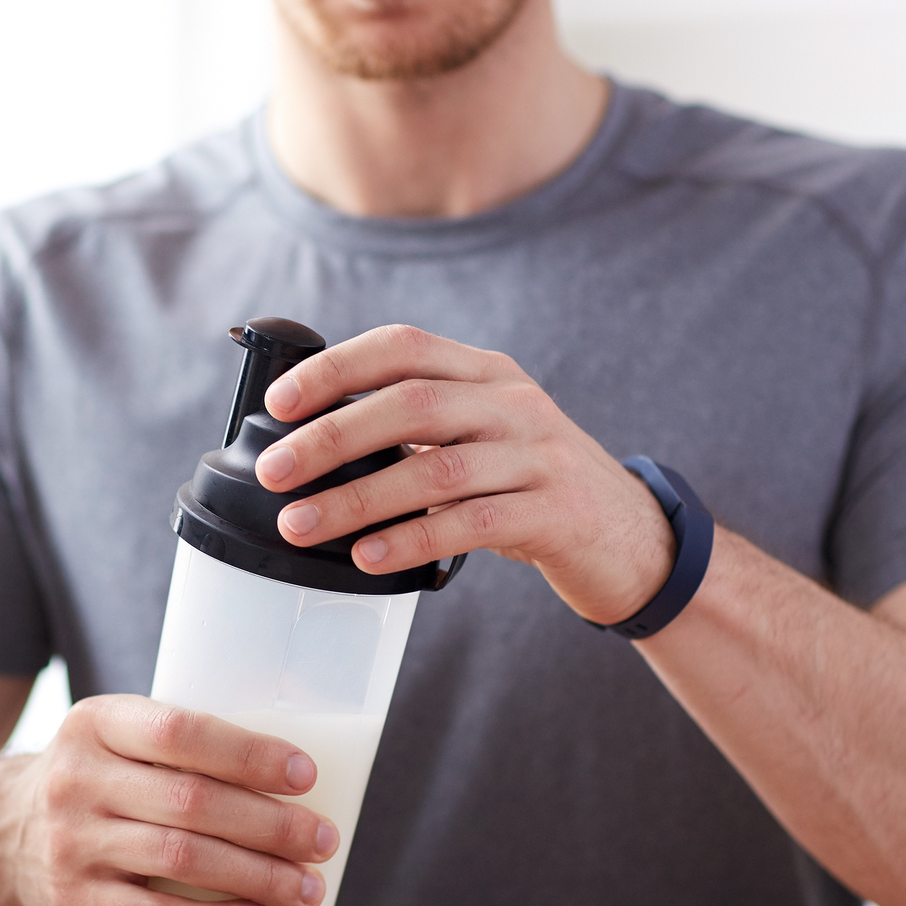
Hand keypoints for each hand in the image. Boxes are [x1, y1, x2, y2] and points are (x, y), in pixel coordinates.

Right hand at [0, 695, 339, 905]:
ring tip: (307, 886)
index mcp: (98, 722)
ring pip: (180, 860)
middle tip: (322, 839)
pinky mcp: (76, 900)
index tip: (304, 774)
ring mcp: (72, 842)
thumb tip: (298, 768)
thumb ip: (183, 744)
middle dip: (270, 824)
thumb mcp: (117, 737)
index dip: (248, 753)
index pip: (181, 731)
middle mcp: (78, 778)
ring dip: (256, 876)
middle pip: (191, 802)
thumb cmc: (96, 780)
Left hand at [255, 324, 674, 625]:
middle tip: (274, 472)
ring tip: (302, 524)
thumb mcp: (482, 437)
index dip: (336, 368)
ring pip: (437, 469)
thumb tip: (313, 443)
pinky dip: (413, 541)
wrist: (630, 538)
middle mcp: (514, 404)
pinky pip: (473, 523)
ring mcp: (540, 456)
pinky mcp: (556, 513)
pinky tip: (370, 559)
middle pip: (412, 404)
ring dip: (358, 499)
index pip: (404, 347)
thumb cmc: (531, 488)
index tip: (279, 402)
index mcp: (487, 374)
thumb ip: (417, 428)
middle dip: (332, 437)